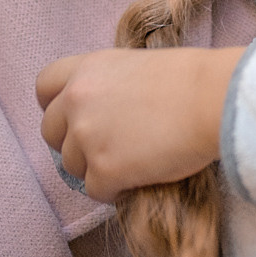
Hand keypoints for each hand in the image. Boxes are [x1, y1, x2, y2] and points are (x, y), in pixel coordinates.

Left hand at [35, 45, 245, 202]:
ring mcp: (87, 137)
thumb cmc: (188, 79)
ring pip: (71, 166)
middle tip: (105, 148)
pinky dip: (114, 190)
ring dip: (94, 169)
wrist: (212, 100)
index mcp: (85, 69)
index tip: (74, 118)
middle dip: (72, 143)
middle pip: (51, 132)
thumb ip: (106, 85)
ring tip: (129, 164)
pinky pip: (95, 190)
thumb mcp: (135, 66)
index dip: (56, 106)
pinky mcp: (104, 170)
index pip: (44, 88)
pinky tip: (138, 179)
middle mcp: (76, 100)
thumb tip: (103, 111)